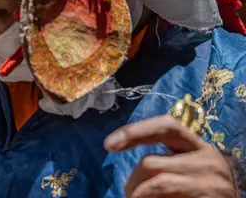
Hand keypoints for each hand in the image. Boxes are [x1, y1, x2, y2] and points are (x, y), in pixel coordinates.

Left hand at [104, 115, 236, 197]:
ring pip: (156, 184)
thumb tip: (122, 149)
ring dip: (137, 195)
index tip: (109, 144)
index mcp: (200, 147)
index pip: (165, 127)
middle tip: (127, 193)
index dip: (134, 131)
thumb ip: (167, 160)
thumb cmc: (205, 193)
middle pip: (152, 162)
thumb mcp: (191, 169)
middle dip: (132, 180)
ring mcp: (210, 185)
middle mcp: (208, 162)